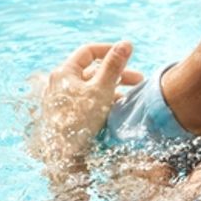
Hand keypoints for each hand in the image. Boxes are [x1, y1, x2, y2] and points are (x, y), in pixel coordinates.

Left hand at [31, 41, 143, 171]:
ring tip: (131, 99)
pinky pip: (88, 101)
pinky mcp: (67, 115)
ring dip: (113, 89)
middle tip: (139, 80)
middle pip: (92, 71)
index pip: (88, 52)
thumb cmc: (80, 121)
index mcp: (65, 72)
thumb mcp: (102, 90)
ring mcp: (62, 100)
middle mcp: (60, 84)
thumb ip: (114, 66)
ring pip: (92, 87)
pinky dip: (103, 101)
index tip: (128, 55)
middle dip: (117, 73)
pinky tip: (117, 110)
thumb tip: (126, 43)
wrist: (64, 156)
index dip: (110, 50)